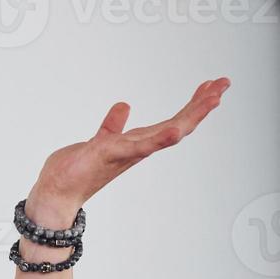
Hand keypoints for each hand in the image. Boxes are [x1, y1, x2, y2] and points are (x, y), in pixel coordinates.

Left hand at [29, 77, 228, 214]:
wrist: (56, 194)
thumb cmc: (76, 170)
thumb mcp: (99, 140)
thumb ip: (112, 125)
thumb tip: (124, 106)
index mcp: (136, 143)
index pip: (171, 121)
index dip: (193, 106)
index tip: (213, 87)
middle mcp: (136, 149)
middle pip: (177, 125)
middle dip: (201, 105)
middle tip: (223, 84)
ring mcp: (125, 153)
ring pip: (165, 133)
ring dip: (190, 117)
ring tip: (212, 101)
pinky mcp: (107, 153)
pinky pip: (137, 146)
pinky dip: (157, 139)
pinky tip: (174, 130)